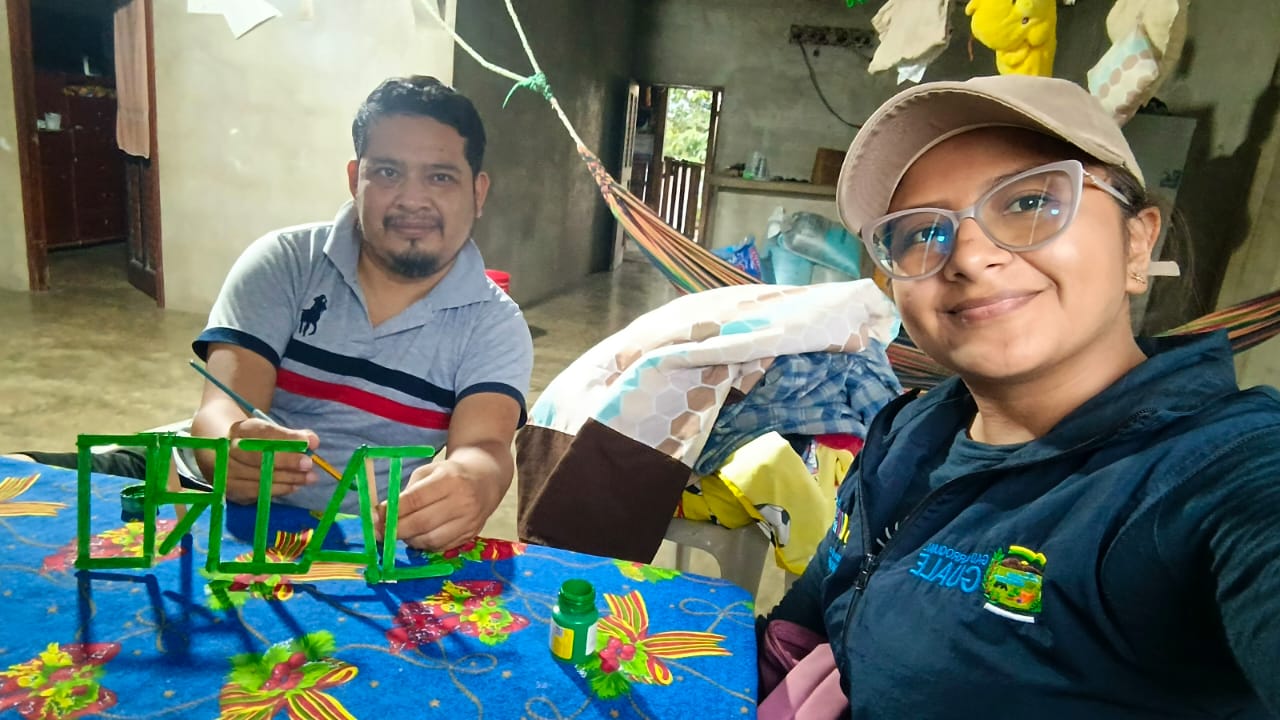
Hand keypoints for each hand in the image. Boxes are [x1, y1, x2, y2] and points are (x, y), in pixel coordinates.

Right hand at [224, 418, 318, 504]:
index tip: (310, 444)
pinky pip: (256, 493)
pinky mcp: (229, 491)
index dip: (287, 440)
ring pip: (258, 478)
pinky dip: (278, 490)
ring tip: (308, 478)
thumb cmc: (254, 443)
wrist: (224, 455)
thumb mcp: (270, 433)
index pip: (264, 434)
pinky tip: (294, 486)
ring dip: (287, 479)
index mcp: (239, 431)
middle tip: (309, 465)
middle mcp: (227, 451)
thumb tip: (313, 441)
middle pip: (257, 457)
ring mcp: (225, 473)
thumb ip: (291, 436)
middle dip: (287, 461)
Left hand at [378, 458, 501, 551]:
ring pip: (431, 539)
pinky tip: (418, 536)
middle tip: (380, 533)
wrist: (486, 478)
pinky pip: (442, 546)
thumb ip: (407, 492)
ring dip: (409, 540)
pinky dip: (425, 544)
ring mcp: (469, 520)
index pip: (415, 499)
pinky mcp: (471, 534)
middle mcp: (463, 501)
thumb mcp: (429, 472)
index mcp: (450, 479)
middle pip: (422, 523)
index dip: (392, 511)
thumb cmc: (451, 473)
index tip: (375, 517)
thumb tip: (382, 515)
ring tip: (400, 533)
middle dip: (396, 530)